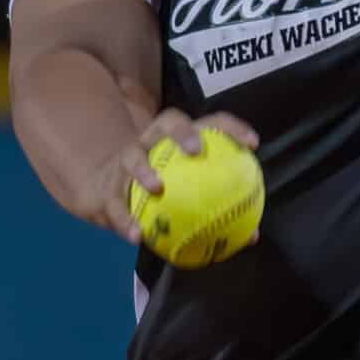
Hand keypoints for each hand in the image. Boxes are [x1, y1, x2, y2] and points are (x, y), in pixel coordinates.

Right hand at [75, 106, 261, 247]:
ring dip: (144, 170)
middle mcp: (153, 141)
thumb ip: (219, 211)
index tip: (253, 144)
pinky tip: (136, 236)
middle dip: (182, 132)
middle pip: (167, 122)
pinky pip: (115, 203)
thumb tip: (251, 237)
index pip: (210, 124)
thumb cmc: (162, 192)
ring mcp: (127, 160)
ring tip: (157, 188)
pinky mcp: (108, 187)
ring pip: (134, 157)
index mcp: (179, 140)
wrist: (106, 190)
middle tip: (196, 151)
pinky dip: (125, 219)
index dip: (232, 128)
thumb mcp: (188, 196)